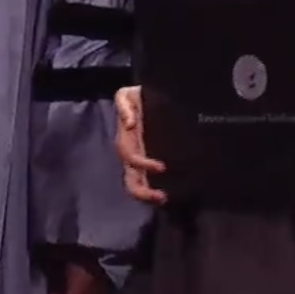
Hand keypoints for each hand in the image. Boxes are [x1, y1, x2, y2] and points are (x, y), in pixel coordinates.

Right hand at [114, 86, 166, 204]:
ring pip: (136, 184)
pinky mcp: (150, 160)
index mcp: (126, 139)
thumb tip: (129, 124)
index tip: (162, 168)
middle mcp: (131, 152)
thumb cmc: (138, 96)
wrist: (149, 95)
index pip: (129, 157)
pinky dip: (153, 190)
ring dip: (147, 195)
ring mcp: (140, 157)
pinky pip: (147, 179)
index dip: (143, 164)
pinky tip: (170, 194)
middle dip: (142, 191)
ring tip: (164, 199)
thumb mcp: (128, 94)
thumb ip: (124, 105)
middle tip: (161, 197)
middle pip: (130, 179)